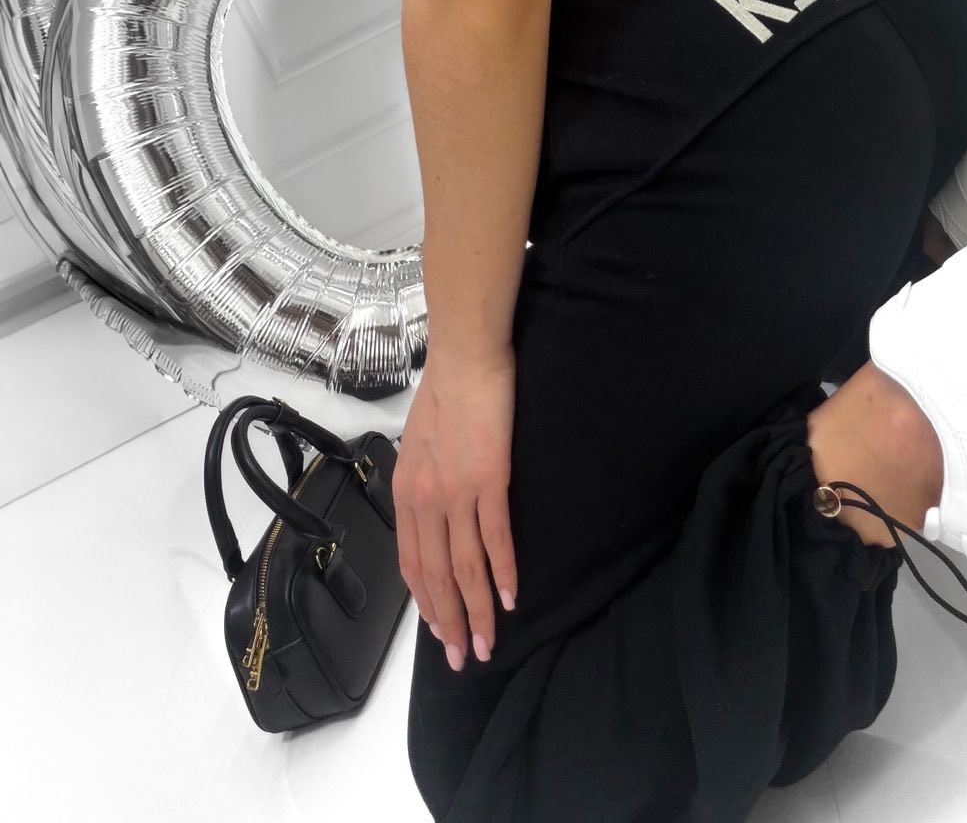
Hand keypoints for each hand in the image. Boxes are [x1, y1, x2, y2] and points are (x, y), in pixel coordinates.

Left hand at [393, 343, 517, 669]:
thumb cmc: (445, 393)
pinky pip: (494, 537)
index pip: (413, 563)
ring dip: (476, 611)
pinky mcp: (488, 479)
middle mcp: (425, 500)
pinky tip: (509, 599)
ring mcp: (456, 492)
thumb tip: (432, 514)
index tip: (441, 634)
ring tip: (488, 644)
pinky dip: (501, 573)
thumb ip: (423, 483)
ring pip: (465, 567)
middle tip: (464, 659)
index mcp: (406, 492)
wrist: (465, 358)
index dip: (427, 603)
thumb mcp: (418, 444)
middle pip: (436, 576)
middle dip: (450, 622)